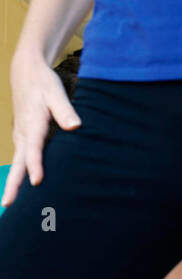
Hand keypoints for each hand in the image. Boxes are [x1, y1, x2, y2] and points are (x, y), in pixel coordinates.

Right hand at [3, 53, 79, 206]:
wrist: (27, 71)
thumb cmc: (44, 83)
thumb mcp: (56, 93)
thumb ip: (65, 111)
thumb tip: (75, 126)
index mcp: (32, 125)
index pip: (33, 150)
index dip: (35, 166)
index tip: (36, 182)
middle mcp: (23, 134)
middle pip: (18, 163)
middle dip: (14, 184)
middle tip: (7, 205)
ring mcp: (21, 136)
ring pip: (17, 163)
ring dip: (13, 183)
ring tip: (9, 203)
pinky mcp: (22, 137)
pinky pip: (20, 159)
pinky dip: (18, 173)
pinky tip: (20, 188)